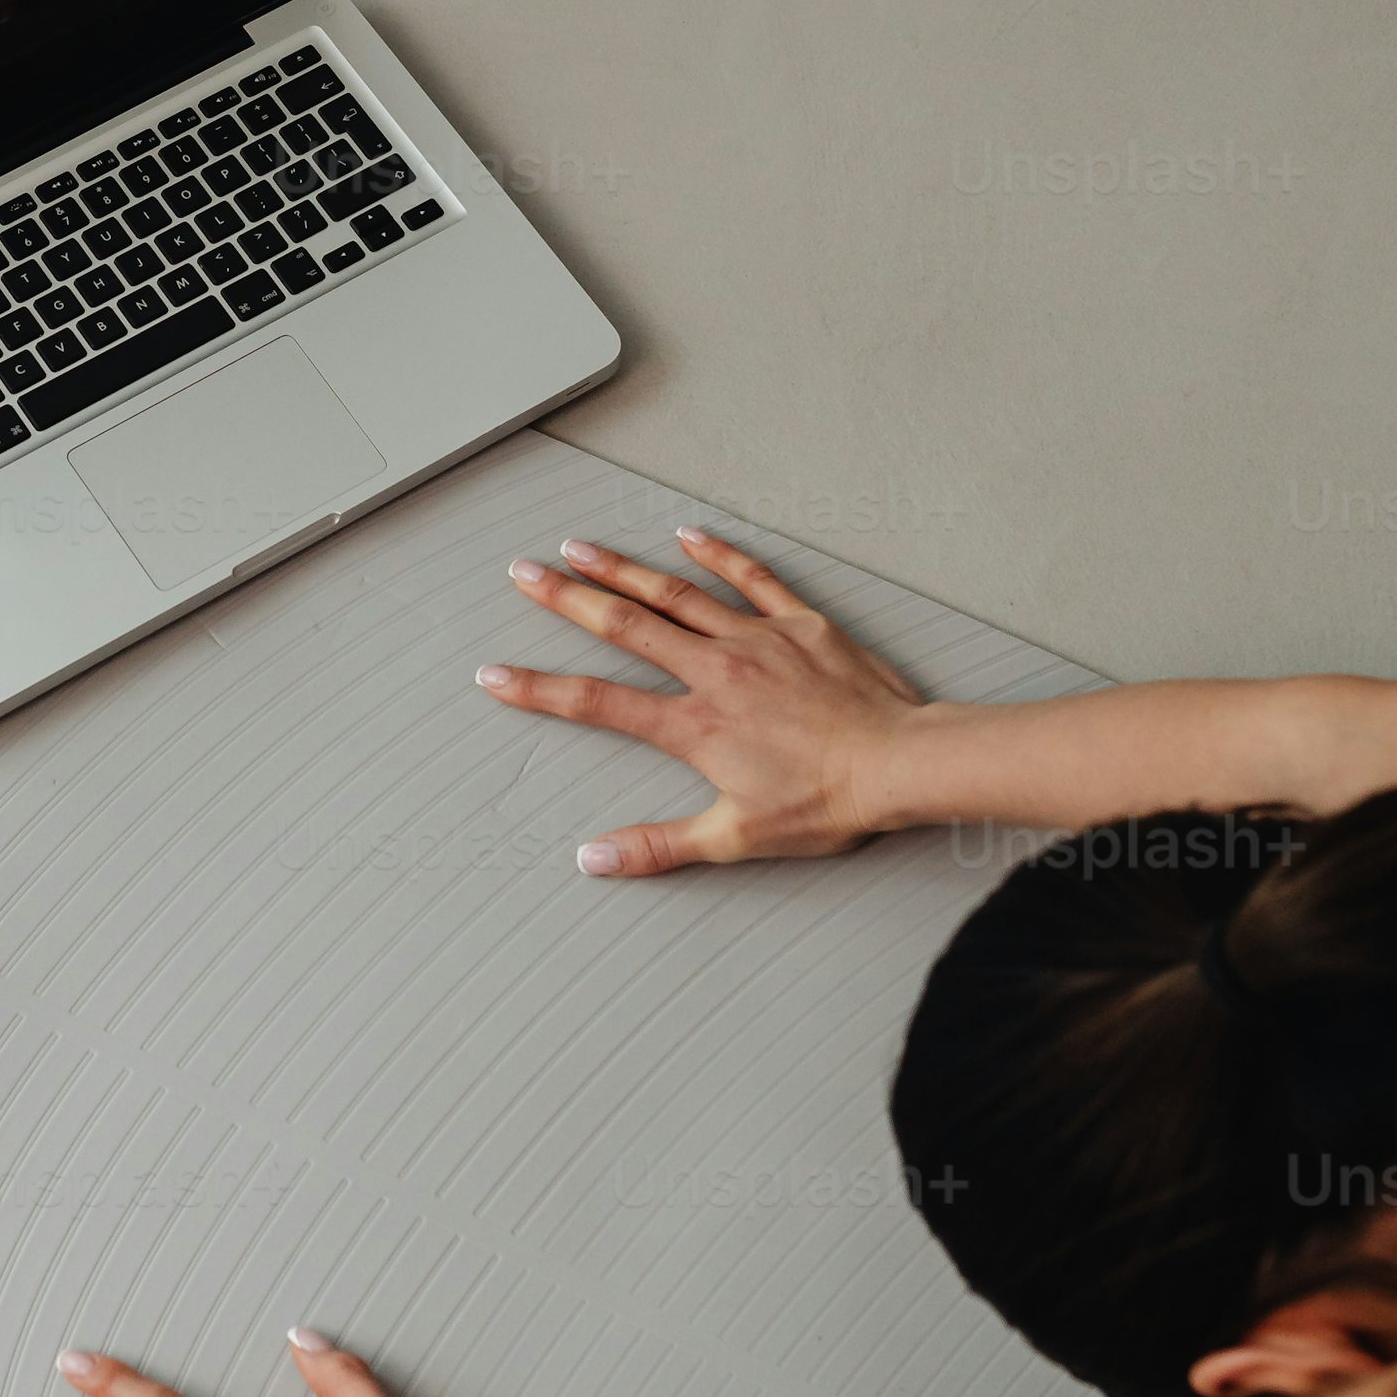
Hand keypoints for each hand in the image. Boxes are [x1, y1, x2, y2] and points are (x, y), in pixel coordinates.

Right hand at [476, 526, 924, 873]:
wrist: (901, 763)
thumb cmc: (828, 804)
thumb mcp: (736, 839)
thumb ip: (659, 847)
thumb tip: (594, 861)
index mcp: (694, 726)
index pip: (597, 704)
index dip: (538, 689)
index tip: (495, 674)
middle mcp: (713, 671)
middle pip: (624, 628)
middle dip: (566, 599)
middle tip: (523, 573)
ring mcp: (756, 640)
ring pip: (674, 594)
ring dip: (623, 568)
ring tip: (580, 546)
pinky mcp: (799, 623)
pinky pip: (750, 579)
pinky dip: (717, 556)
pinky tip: (687, 535)